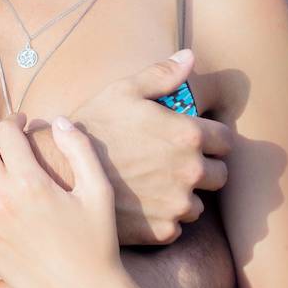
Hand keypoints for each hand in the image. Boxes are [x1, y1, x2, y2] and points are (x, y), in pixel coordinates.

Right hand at [69, 49, 231, 244]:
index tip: (194, 140)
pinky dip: (164, 218)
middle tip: (174, 164)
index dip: (212, 139)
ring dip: (184, 196)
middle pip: (219, 175)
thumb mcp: (124, 91)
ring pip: (199, 204)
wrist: (61, 172)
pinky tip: (141, 205)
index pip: (226, 141)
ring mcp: (177, 204)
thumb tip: (189, 57)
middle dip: (203, 169)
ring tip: (155, 186)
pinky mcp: (162, 230)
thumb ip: (162, 75)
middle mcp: (190, 172)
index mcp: (188, 135)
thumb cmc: (93, 127)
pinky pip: (176, 227)